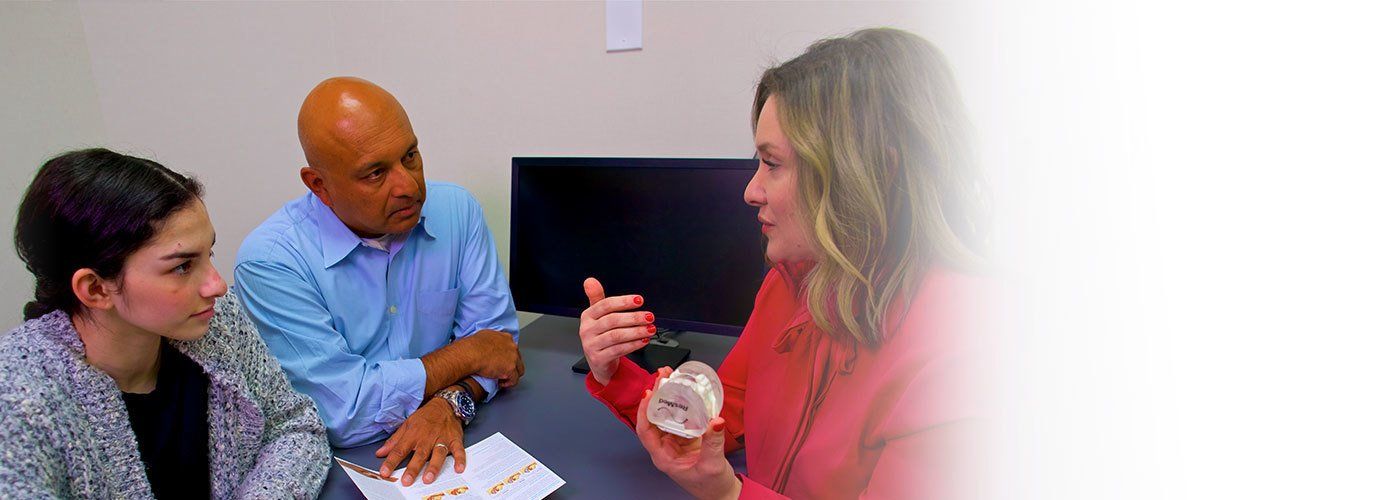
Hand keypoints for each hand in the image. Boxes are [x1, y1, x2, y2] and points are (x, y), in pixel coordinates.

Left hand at [375, 398, 466, 485]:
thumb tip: (380, 453)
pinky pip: (458, 450)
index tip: (385, 472)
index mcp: (413, 434)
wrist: (445, 405)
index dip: (391, 461)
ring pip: (438, 454)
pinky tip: (459, 469)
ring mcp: (442, 439)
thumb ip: (394, 440)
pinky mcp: (455, 440)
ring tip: (428, 479)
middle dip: (412, 468)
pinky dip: (460, 459)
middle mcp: (427, 437)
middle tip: (406, 481)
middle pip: (419, 454)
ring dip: (433, 466)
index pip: (400, 449)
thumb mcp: (407, 424)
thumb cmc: (425, 416)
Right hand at [460, 329, 523, 386]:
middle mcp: (512, 347)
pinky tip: (500, 383)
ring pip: (519, 370)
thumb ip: (491, 340)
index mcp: (506, 338)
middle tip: (502, 370)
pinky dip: (508, 383)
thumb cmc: (472, 346)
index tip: (502, 360)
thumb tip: (488, 344)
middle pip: (517, 359)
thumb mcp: (484, 335)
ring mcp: (513, 358)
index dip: (507, 356)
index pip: (512, 348)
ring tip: (503, 378)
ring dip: (512, 375)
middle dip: (511, 365)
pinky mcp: (510, 369)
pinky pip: (514, 379)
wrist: (471, 354)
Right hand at [579, 277, 654, 385]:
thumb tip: (590, 281)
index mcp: (588, 316)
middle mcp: (587, 330)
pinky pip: (618, 350)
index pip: (605, 305)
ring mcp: (591, 345)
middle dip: (634, 317)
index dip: (623, 302)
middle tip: (649, 316)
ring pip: (616, 336)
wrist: (598, 361)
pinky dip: (633, 345)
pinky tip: (643, 340)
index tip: (639, 300)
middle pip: (612, 320)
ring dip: (636, 331)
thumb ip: (597, 298)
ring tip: (649, 328)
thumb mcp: (598, 316)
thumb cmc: (601, 336)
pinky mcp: (598, 359)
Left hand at [635, 367, 740, 499]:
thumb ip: (713, 443)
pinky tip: (688, 392)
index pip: (645, 430)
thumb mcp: (712, 465)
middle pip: (655, 418)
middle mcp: (667, 447)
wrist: (723, 494)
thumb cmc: (711, 486)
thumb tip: (716, 422)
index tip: (649, 392)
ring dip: (670, 397)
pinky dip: (685, 404)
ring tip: (673, 378)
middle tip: (663, 376)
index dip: (644, 411)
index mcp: (664, 457)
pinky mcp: (689, 438)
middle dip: (657, 396)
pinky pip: (683, 417)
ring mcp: (677, 441)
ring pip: (669, 415)